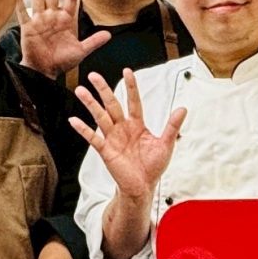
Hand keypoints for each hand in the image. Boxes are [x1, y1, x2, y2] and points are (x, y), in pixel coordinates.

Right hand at [17, 0, 109, 75]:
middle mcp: (52, 17)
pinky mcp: (28, 27)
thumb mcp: (80, 52)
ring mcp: (40, 20)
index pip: (71, 0)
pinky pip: (23, 12)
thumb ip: (93, 42)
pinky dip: (19, 1)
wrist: (45, 71)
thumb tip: (109, 36)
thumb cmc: (62, 61)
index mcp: (66, 21)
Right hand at [69, 70, 185, 202]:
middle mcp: (123, 128)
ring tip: (80, 91)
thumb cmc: (153, 166)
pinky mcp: (106, 150)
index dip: (131, 87)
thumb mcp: (166, 144)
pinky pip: (93, 138)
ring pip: (100, 117)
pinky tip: (74, 120)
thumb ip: (172, 126)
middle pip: (112, 104)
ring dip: (90, 104)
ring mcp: (112, 138)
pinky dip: (83, 129)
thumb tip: (183, 108)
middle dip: (103, 89)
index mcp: (137, 125)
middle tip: (93, 75)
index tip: (127, 71)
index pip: (133, 101)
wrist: (143, 187)